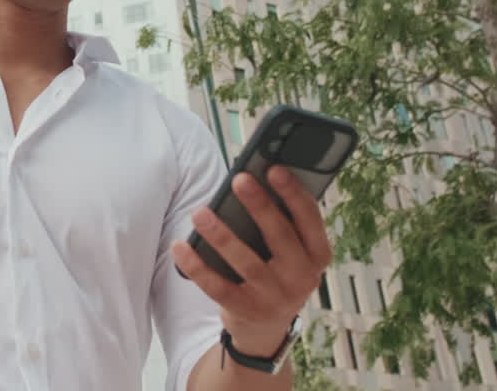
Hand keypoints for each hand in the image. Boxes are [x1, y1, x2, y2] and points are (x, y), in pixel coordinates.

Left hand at [172, 166, 331, 356]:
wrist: (267, 326)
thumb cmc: (275, 271)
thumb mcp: (289, 251)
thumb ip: (279, 221)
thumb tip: (251, 179)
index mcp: (317, 255)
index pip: (310, 220)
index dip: (294, 194)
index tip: (275, 169)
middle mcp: (302, 277)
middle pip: (280, 237)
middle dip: (260, 206)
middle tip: (239, 180)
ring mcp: (275, 298)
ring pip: (247, 262)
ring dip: (221, 235)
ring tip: (200, 212)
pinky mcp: (247, 311)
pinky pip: (218, 287)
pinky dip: (196, 266)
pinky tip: (179, 246)